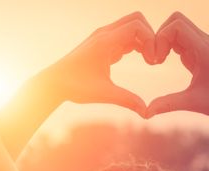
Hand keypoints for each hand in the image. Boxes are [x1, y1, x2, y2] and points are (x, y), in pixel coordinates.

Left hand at [36, 12, 154, 116]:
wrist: (54, 83)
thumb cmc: (75, 87)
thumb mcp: (104, 94)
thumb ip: (127, 100)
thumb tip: (147, 113)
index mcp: (105, 42)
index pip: (137, 26)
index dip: (151, 40)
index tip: (153, 61)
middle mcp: (104, 34)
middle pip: (137, 20)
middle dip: (150, 36)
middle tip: (154, 58)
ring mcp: (102, 37)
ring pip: (131, 27)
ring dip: (143, 40)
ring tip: (149, 61)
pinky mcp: (102, 43)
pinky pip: (124, 36)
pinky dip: (136, 44)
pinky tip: (139, 59)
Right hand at [146, 12, 208, 119]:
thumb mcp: (193, 103)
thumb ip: (168, 104)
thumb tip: (145, 113)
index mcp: (203, 50)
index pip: (177, 26)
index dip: (160, 39)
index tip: (156, 61)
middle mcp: (202, 42)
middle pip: (175, 21)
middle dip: (159, 36)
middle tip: (154, 57)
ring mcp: (200, 45)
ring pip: (176, 27)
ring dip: (161, 40)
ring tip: (156, 60)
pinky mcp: (197, 50)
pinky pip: (178, 38)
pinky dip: (166, 45)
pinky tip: (161, 62)